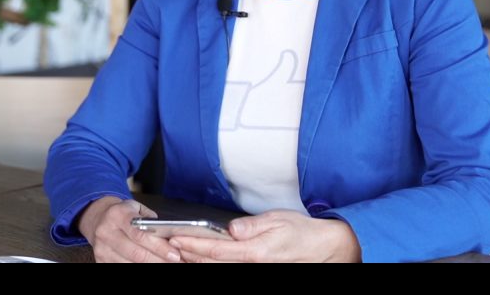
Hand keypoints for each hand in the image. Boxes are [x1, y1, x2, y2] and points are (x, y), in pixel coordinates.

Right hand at [78, 196, 182, 262]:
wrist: (99, 218)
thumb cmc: (123, 214)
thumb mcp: (136, 208)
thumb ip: (151, 221)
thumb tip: (170, 237)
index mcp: (117, 215)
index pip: (140, 234)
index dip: (159, 246)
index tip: (174, 253)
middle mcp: (106, 232)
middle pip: (136, 253)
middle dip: (158, 259)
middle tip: (175, 262)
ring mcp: (102, 249)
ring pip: (130, 263)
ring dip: (151, 265)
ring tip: (166, 263)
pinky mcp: (100, 260)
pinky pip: (124, 267)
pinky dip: (140, 267)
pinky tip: (152, 264)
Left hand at [170, 210, 360, 262]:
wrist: (322, 249)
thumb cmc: (301, 232)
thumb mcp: (278, 220)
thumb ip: (252, 226)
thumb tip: (231, 228)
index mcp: (255, 252)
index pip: (216, 250)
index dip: (193, 244)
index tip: (176, 238)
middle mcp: (251, 265)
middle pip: (211, 263)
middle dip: (188, 254)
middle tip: (167, 244)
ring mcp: (253, 270)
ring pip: (217, 268)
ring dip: (196, 261)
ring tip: (178, 251)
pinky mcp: (255, 269)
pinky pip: (227, 268)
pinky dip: (211, 264)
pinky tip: (200, 259)